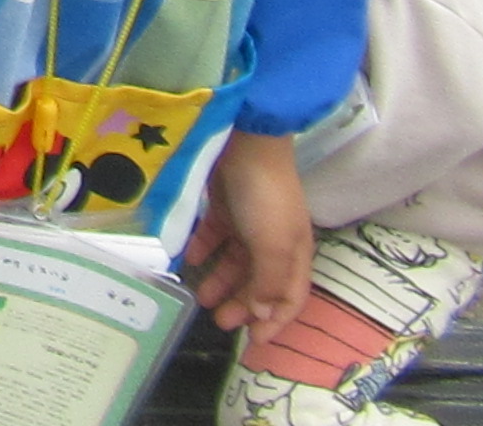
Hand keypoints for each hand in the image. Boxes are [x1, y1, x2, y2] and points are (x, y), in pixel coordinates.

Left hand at [184, 132, 314, 344]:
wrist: (246, 140)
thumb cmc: (265, 197)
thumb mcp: (273, 244)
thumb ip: (269, 282)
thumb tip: (261, 313)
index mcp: (294, 252)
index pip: (290, 297)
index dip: (276, 321)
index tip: (255, 343)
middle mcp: (273, 240)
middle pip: (260, 282)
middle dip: (242, 305)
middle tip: (219, 322)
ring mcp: (249, 221)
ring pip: (235, 262)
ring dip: (220, 281)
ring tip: (201, 297)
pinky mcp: (225, 205)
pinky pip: (214, 236)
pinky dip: (203, 249)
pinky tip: (189, 260)